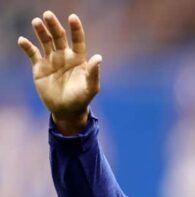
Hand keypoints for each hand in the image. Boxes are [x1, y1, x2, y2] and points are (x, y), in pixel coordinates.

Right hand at [17, 11, 101, 134]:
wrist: (67, 110)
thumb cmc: (82, 99)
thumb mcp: (91, 87)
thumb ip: (94, 72)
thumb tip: (99, 57)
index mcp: (78, 58)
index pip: (77, 40)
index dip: (76, 29)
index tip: (73, 17)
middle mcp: (64, 56)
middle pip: (59, 37)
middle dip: (54, 25)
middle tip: (48, 15)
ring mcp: (51, 60)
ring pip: (45, 42)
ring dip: (41, 31)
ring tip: (36, 22)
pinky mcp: (39, 67)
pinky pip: (33, 54)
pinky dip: (27, 47)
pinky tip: (22, 41)